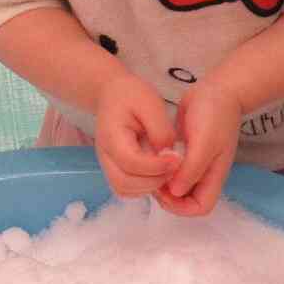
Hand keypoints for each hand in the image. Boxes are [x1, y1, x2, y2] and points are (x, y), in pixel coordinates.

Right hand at [92, 72, 181, 199]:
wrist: (113, 94)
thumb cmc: (131, 95)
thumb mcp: (150, 103)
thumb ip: (161, 130)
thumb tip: (169, 157)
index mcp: (111, 136)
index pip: (131, 162)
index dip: (156, 166)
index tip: (178, 159)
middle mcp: (105, 155)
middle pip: (124, 183)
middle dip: (154, 180)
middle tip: (175, 167)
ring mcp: (107, 164)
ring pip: (124, 190)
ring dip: (149, 187)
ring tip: (168, 170)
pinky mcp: (115, 169)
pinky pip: (126, 189)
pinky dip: (144, 187)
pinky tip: (159, 173)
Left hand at [160, 78, 244, 216]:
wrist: (217, 90)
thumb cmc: (214, 115)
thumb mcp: (205, 143)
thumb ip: (192, 169)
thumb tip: (175, 192)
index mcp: (214, 176)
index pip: (200, 207)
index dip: (181, 207)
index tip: (164, 189)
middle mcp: (205, 174)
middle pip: (187, 201)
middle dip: (168, 197)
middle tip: (153, 178)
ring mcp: (195, 164)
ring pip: (178, 187)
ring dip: (163, 184)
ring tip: (151, 168)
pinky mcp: (186, 153)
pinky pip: (173, 171)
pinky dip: (163, 170)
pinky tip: (153, 158)